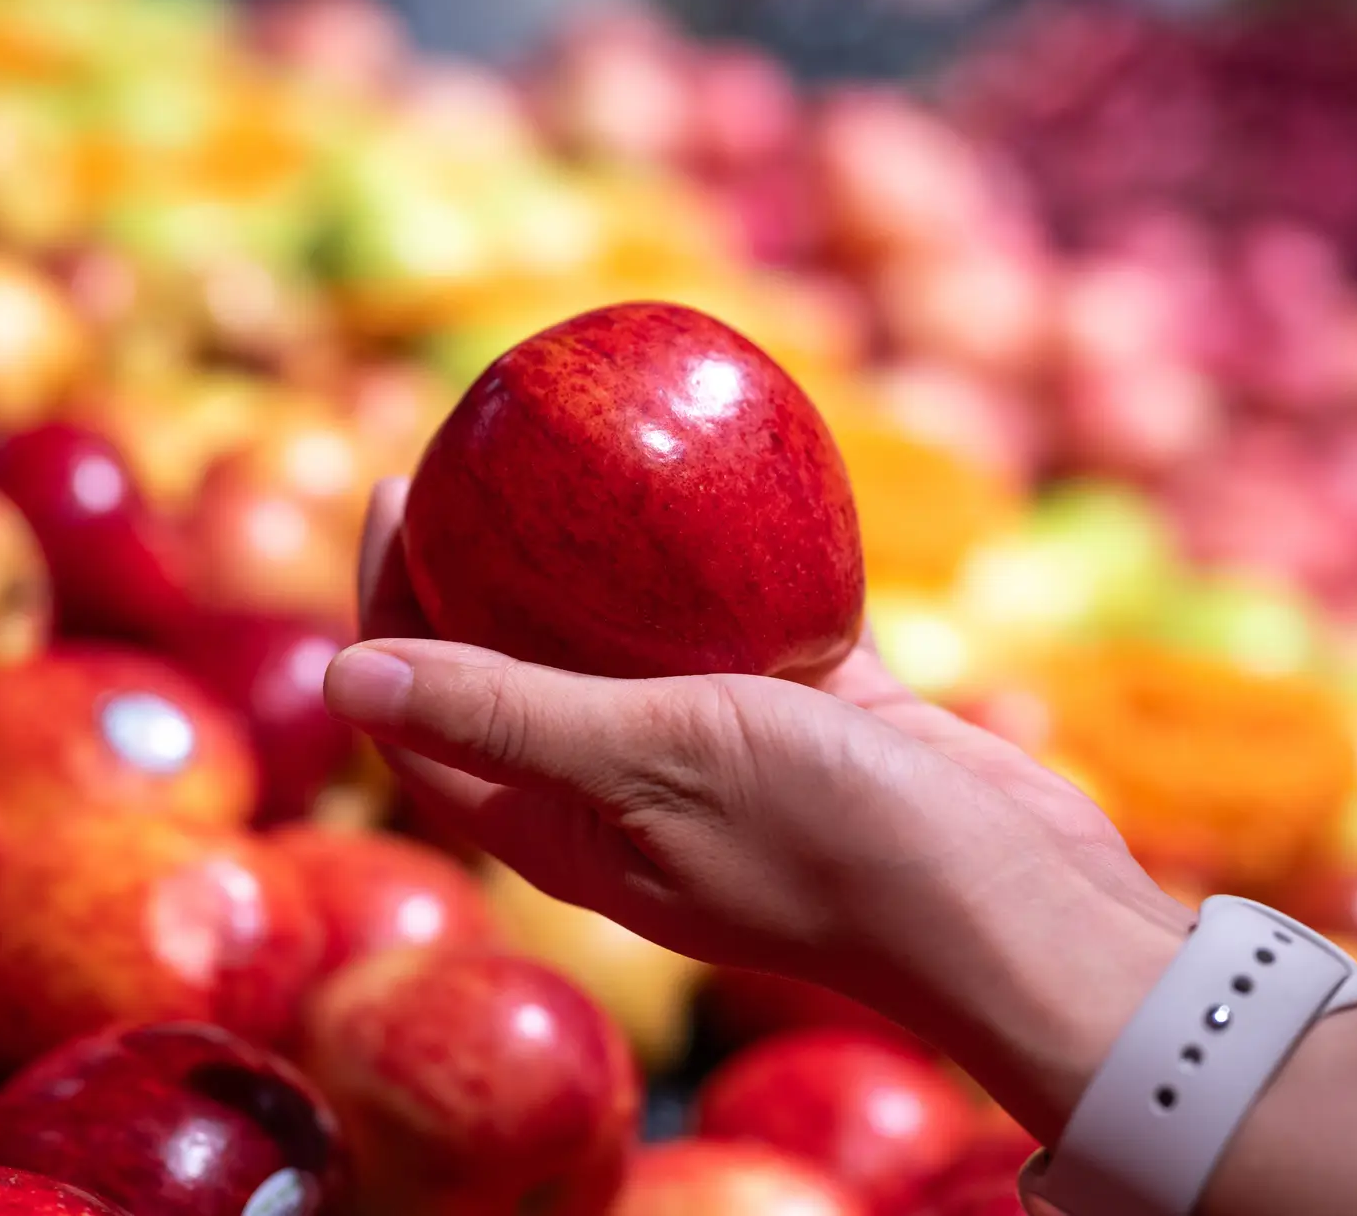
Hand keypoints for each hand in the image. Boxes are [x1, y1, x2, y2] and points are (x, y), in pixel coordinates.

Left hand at [324, 478, 1187, 1134]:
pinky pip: (748, 624)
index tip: (398, 495)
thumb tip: (345, 680)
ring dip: (604, 562)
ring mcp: (719, 761)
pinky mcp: (806, 723)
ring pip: (636, 642)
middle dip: (485, 569)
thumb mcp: (650, 760)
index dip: (390, 610)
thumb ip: (506, 715)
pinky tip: (732, 484)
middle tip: (479, 458)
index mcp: (564, 828)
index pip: (433, 717)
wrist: (1012, 901)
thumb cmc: (823, 843)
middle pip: (519, 669)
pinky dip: (732, 562)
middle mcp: (628, 796)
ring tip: (590, 454)